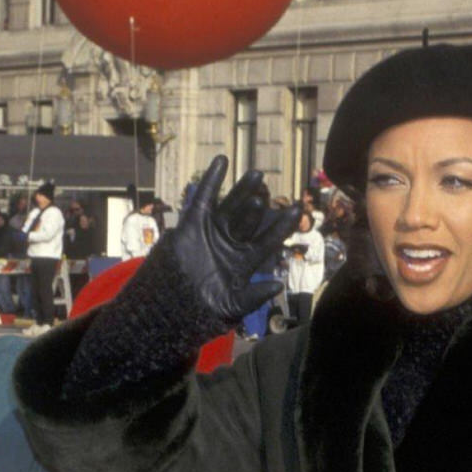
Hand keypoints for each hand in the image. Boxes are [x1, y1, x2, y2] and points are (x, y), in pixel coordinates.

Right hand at [156, 156, 300, 323]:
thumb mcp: (233, 306)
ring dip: (243, 190)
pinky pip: (204, 198)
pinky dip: (212, 180)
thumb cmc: (205, 310)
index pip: (268, 240)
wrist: (173, 307)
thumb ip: (254, 296)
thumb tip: (278, 286)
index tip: (297, 210)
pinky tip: (222, 161)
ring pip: (231, 207)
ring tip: (257, 175)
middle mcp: (232, 243)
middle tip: (269, 189)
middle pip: (250, 220)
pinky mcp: (194, 224)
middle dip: (259, 206)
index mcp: (245, 261)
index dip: (282, 226)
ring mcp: (214, 232)